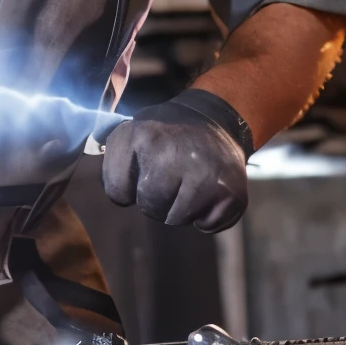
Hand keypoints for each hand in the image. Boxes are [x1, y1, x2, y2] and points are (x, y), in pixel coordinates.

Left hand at [100, 89, 251, 231]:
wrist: (216, 119)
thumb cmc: (166, 135)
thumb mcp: (132, 134)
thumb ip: (115, 165)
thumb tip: (120, 196)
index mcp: (142, 136)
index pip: (117, 191)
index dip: (127, 187)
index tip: (142, 171)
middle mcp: (173, 153)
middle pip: (150, 208)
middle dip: (157, 200)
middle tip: (172, 177)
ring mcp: (205, 173)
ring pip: (176, 219)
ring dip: (181, 208)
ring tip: (190, 181)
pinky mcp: (231, 192)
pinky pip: (206, 226)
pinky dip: (207, 215)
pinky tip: (209, 190)